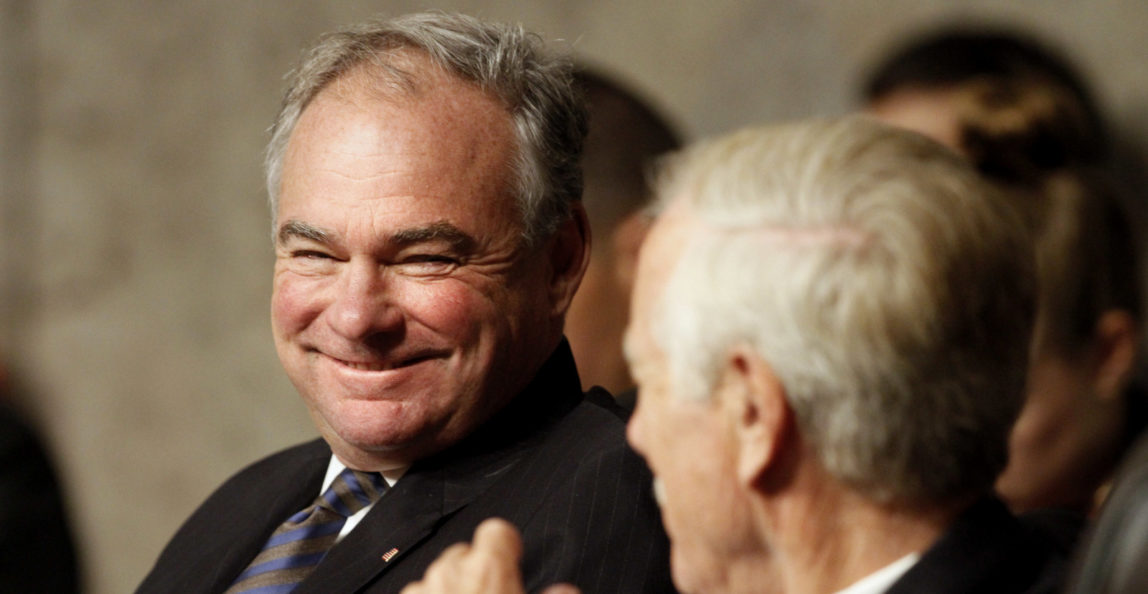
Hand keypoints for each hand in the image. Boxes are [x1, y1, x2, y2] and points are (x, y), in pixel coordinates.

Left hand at [400, 518, 580, 593]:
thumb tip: (566, 589)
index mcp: (489, 569)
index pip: (497, 530)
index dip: (506, 543)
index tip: (511, 554)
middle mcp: (450, 572)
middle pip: (464, 551)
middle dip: (474, 568)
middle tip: (490, 591)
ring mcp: (420, 590)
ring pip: (436, 576)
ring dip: (447, 588)